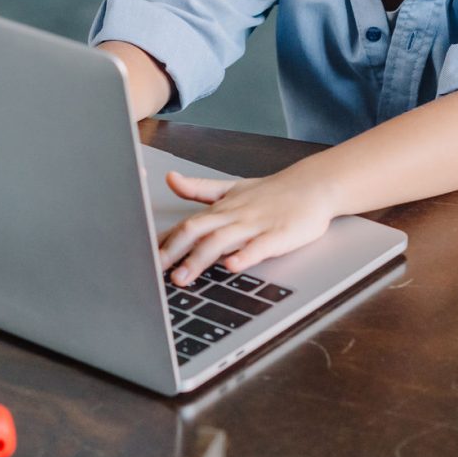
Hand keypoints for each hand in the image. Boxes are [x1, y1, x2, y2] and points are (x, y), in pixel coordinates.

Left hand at [158, 167, 340, 286]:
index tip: (142, 257)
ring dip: (200, 259)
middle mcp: (234, 215)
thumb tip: (170, 179)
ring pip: (222, 241)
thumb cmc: (272, 192)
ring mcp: (256, 225)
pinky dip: (245, 256)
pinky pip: (260, 246)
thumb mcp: (232, 188)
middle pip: (197, 231)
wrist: (314, 185)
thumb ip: (199, 189)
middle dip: (174, 252)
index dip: (164, 241)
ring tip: (183, 277)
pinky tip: (232, 266)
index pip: (186, 224)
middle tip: (154, 271)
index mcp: (221, 207)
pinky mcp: (279, 235)